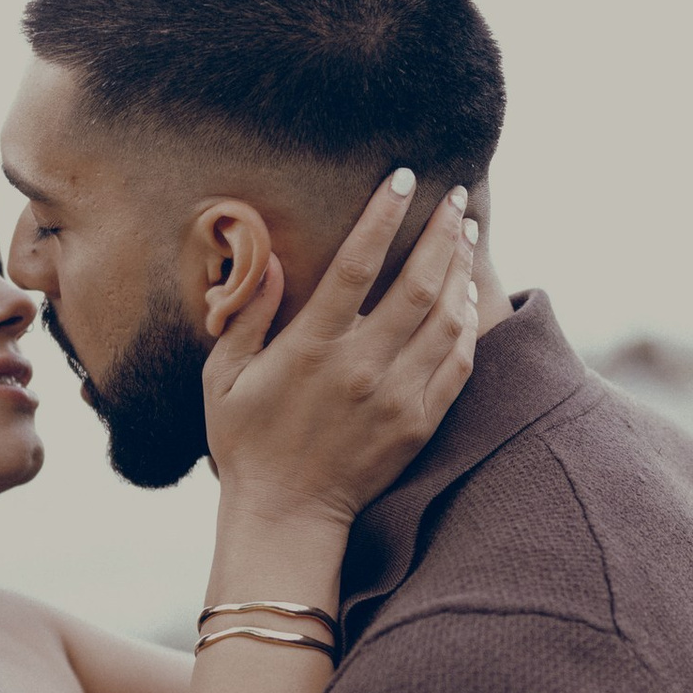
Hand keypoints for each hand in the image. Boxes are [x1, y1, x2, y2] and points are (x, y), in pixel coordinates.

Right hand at [203, 173, 476, 528]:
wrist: (287, 515)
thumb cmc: (246, 441)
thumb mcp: (224, 376)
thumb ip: (246, 315)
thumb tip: (265, 258)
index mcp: (311, 348)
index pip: (357, 264)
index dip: (384, 215)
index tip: (403, 177)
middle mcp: (360, 368)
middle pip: (418, 283)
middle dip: (442, 232)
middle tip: (457, 195)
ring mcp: (396, 397)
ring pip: (446, 319)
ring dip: (462, 270)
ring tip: (468, 233)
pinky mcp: (418, 423)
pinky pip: (458, 364)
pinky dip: (468, 325)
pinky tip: (467, 297)